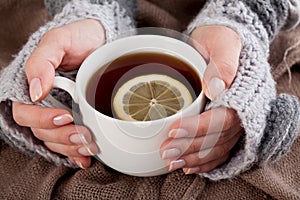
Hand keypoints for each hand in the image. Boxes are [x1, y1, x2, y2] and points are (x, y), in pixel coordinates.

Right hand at [12, 19, 104, 167]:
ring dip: (71, 147)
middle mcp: (44, 103)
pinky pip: (68, 142)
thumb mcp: (59, 40)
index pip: (25, 112)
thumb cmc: (78, 38)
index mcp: (33, 86)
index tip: (64, 117)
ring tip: (89, 146)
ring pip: (55, 140)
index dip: (42, 119)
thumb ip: (42, 61)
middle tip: (83, 134)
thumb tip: (35, 91)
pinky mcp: (74, 118)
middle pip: (41, 131)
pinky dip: (75, 153)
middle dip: (62, 137)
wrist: (100, 41)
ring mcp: (58, 112)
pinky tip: (84, 157)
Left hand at [160, 26, 242, 173]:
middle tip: (166, 152)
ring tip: (172, 163)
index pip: (222, 118)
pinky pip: (221, 149)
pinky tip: (189, 166)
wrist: (222, 41)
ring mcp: (235, 119)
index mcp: (241, 92)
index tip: (173, 130)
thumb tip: (216, 88)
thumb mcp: (220, 42)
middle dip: (190, 147)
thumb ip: (222, 63)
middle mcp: (241, 110)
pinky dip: (205, 161)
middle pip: (218, 138)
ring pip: (218, 147)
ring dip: (194, 158)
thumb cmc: (220, 38)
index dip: (198, 128)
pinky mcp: (225, 124)